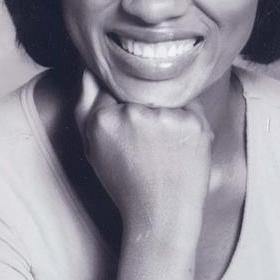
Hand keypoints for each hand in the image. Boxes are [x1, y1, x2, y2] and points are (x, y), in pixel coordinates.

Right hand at [74, 69, 212, 237]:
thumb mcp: (93, 146)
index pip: (112, 86)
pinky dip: (188, 122)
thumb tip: (90, 64)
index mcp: (103, 119)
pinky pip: (191, 106)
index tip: (130, 128)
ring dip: (167, 114)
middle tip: (148, 146)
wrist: (161, 215)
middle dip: (145, 108)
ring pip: (166, 96)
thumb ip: (85, 103)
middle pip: (140, 89)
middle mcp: (132, 114)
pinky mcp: (194, 122)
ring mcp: (165, 117)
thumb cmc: (125, 181)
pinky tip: (180, 149)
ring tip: (164, 150)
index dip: (122, 104)